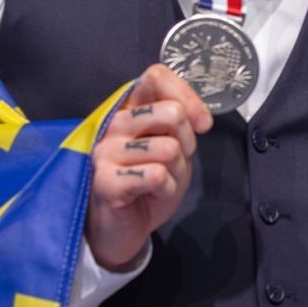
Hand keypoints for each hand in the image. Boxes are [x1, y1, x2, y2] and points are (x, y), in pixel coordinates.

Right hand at [85, 65, 211, 268]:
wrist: (120, 229)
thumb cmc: (146, 186)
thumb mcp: (173, 150)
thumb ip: (180, 127)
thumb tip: (200, 117)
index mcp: (130, 110)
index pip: (155, 76)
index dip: (187, 94)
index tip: (202, 123)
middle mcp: (113, 124)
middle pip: (171, 112)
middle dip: (187, 141)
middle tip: (174, 161)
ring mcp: (104, 151)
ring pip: (168, 148)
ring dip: (176, 172)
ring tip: (157, 182)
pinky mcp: (104, 180)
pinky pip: (156, 175)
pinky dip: (165, 189)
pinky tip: (148, 195)